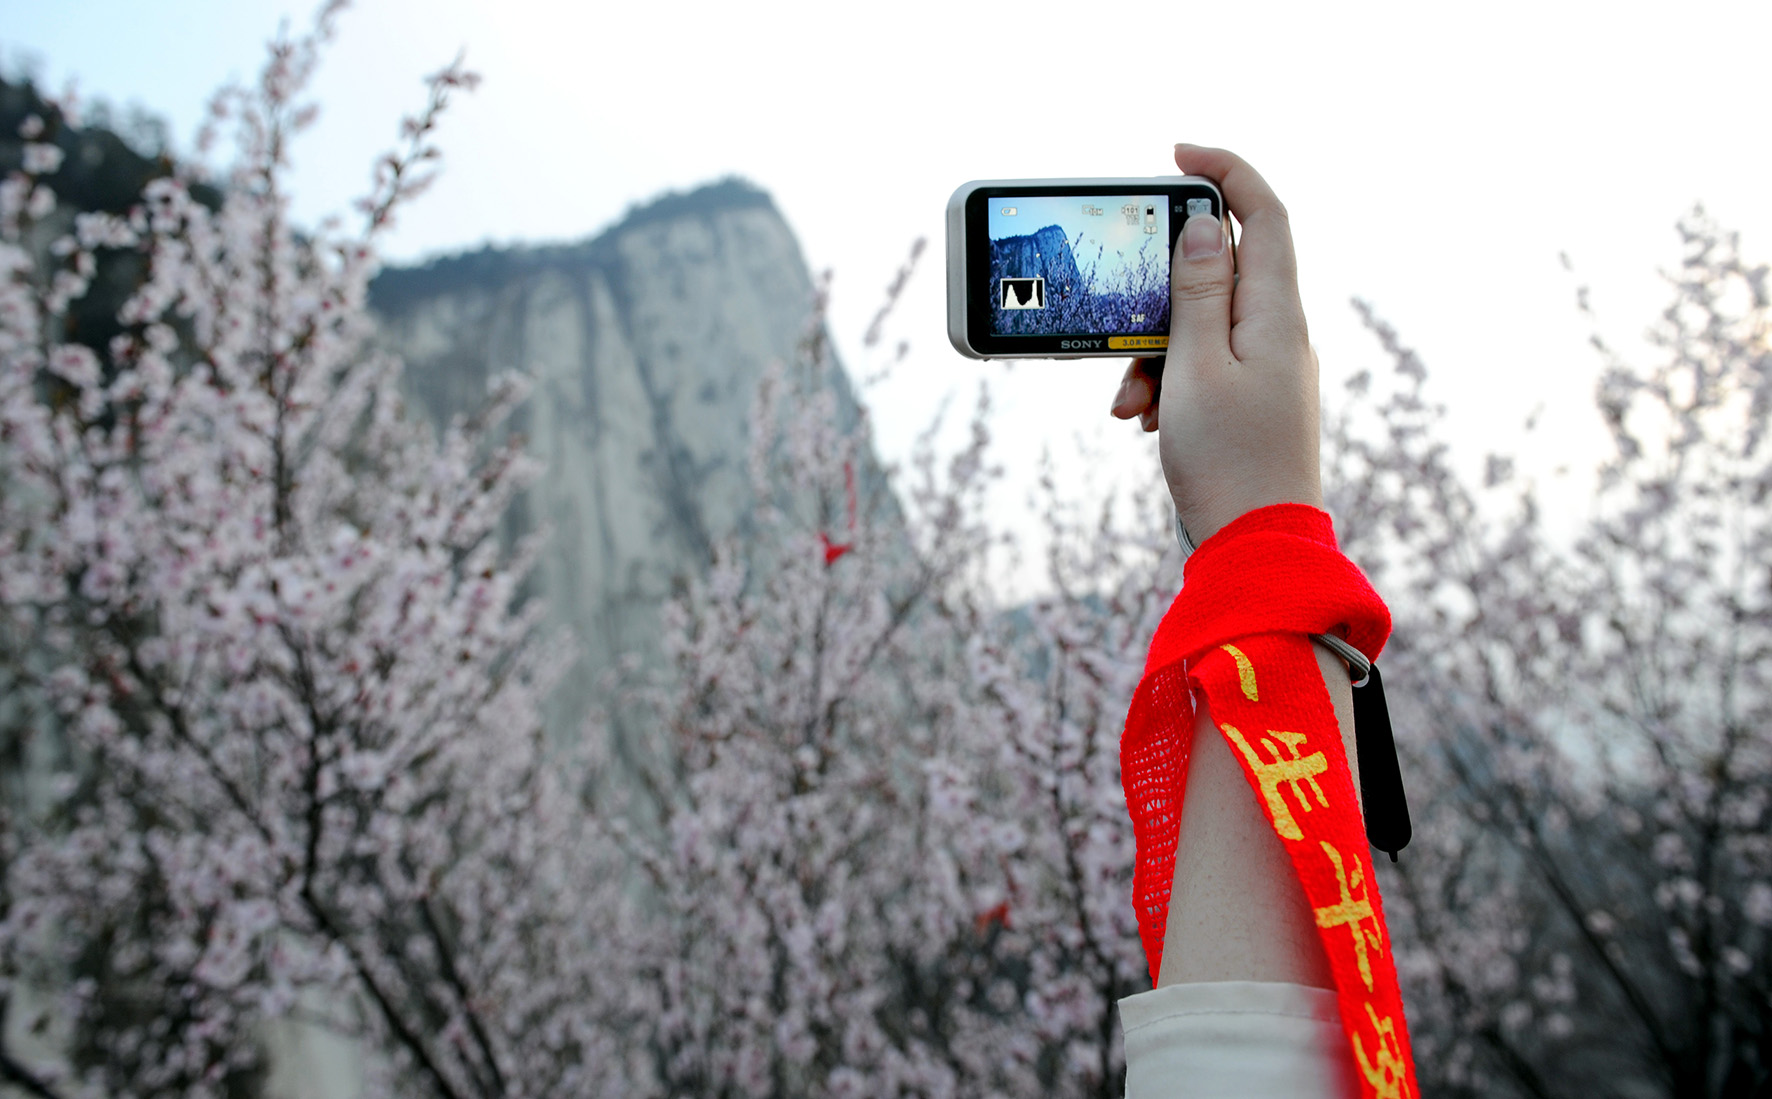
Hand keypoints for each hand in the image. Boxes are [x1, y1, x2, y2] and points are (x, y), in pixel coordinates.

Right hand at [1109, 145, 1320, 544]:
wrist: (1257, 548)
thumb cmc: (1226, 461)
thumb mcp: (1194, 366)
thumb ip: (1196, 291)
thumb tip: (1206, 224)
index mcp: (1275, 313)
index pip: (1263, 213)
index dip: (1224, 171)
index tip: (1176, 155)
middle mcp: (1281, 332)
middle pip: (1219, 272)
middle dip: (1159, 295)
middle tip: (1123, 330)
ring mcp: (1270, 367)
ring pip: (1201, 325)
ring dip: (1154, 352)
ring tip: (1131, 403)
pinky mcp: (1254, 400)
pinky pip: (1204, 365)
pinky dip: (1168, 381)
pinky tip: (1147, 421)